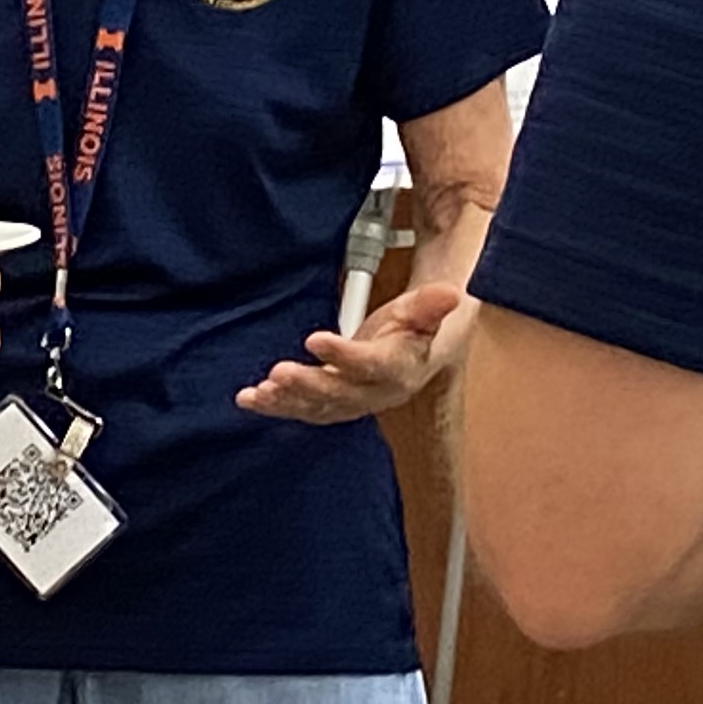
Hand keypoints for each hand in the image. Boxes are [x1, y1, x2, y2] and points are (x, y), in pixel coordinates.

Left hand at [239, 278, 473, 423]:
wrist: (411, 358)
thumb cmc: (412, 331)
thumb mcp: (424, 311)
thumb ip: (432, 304)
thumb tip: (452, 293)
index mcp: (397, 369)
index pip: (369, 365)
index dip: (343, 355)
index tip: (314, 338)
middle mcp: (373, 394)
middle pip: (339, 394)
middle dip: (307, 384)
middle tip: (280, 371)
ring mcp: (349, 403)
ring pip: (317, 408)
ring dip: (287, 400)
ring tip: (260, 391)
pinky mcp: (329, 406)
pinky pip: (301, 410)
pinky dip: (275, 407)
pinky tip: (250, 399)